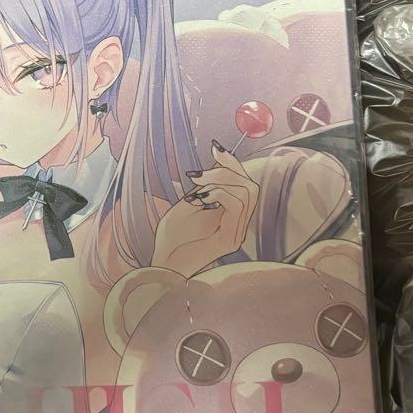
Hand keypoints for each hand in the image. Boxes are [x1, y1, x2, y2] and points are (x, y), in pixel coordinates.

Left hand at [151, 140, 259, 276]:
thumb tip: (216, 164)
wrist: (162, 263)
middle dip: (227, 170)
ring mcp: (236, 234)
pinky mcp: (230, 241)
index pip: (245, 184)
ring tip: (197, 184)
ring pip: (247, 194)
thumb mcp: (188, 203)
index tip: (215, 148)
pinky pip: (237, 207)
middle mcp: (238, 224)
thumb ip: (205, 187)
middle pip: (251, 187)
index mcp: (230, 216)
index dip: (234, 164)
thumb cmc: (171, 236)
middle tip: (200, 173)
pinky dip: (220, 193)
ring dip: (221, 180)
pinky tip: (201, 196)